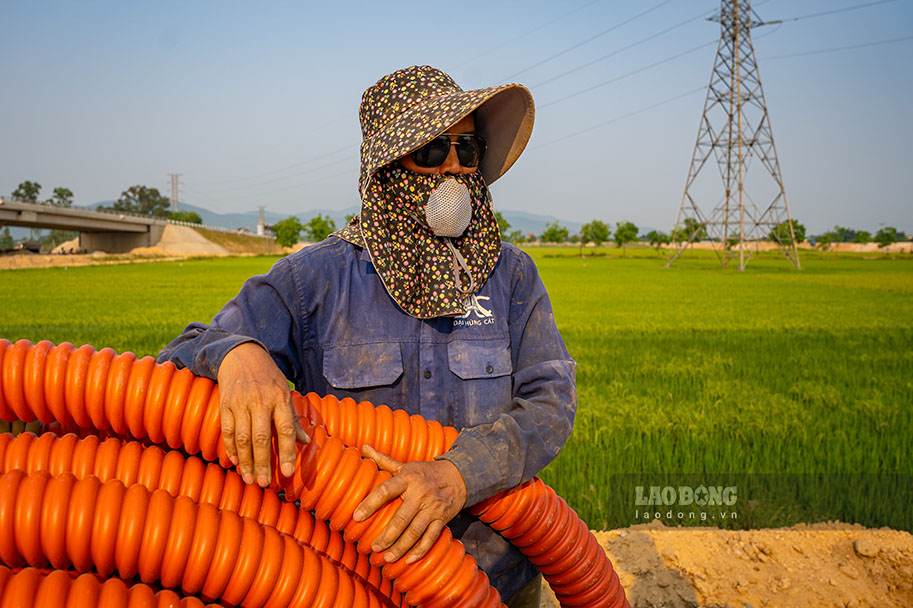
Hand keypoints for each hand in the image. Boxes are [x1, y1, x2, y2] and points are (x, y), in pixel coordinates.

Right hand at [217, 342, 308, 486]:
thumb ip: (293, 418)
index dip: (286, 452)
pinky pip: (227, 431)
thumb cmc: (268, 377)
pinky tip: (236, 462)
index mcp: (280, 398)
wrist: (241, 354)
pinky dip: (230, 449)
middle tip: (263, 483)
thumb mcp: (285, 391)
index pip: (285, 429)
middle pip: (261, 438)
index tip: (287, 472)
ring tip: (249, 478)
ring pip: (242, 438)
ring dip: (245, 461)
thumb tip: (306, 442)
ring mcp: (241, 402)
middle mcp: (260, 400)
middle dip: (262, 463)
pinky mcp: (225, 404)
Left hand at [353, 445, 466, 563]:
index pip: (386, 490)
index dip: (370, 503)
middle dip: (387, 535)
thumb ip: (383, 459)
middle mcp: (420, 493)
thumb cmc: (425, 472)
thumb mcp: (405, 465)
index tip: (357, 517)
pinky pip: (431, 538)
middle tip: (373, 548)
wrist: (459, 475)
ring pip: (415, 531)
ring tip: (387, 557)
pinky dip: (420, 550)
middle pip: (401, 518)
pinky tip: (409, 560)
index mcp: (407, 478)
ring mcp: (432, 508)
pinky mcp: (442, 519)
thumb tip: (363, 447)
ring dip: (401, 547)